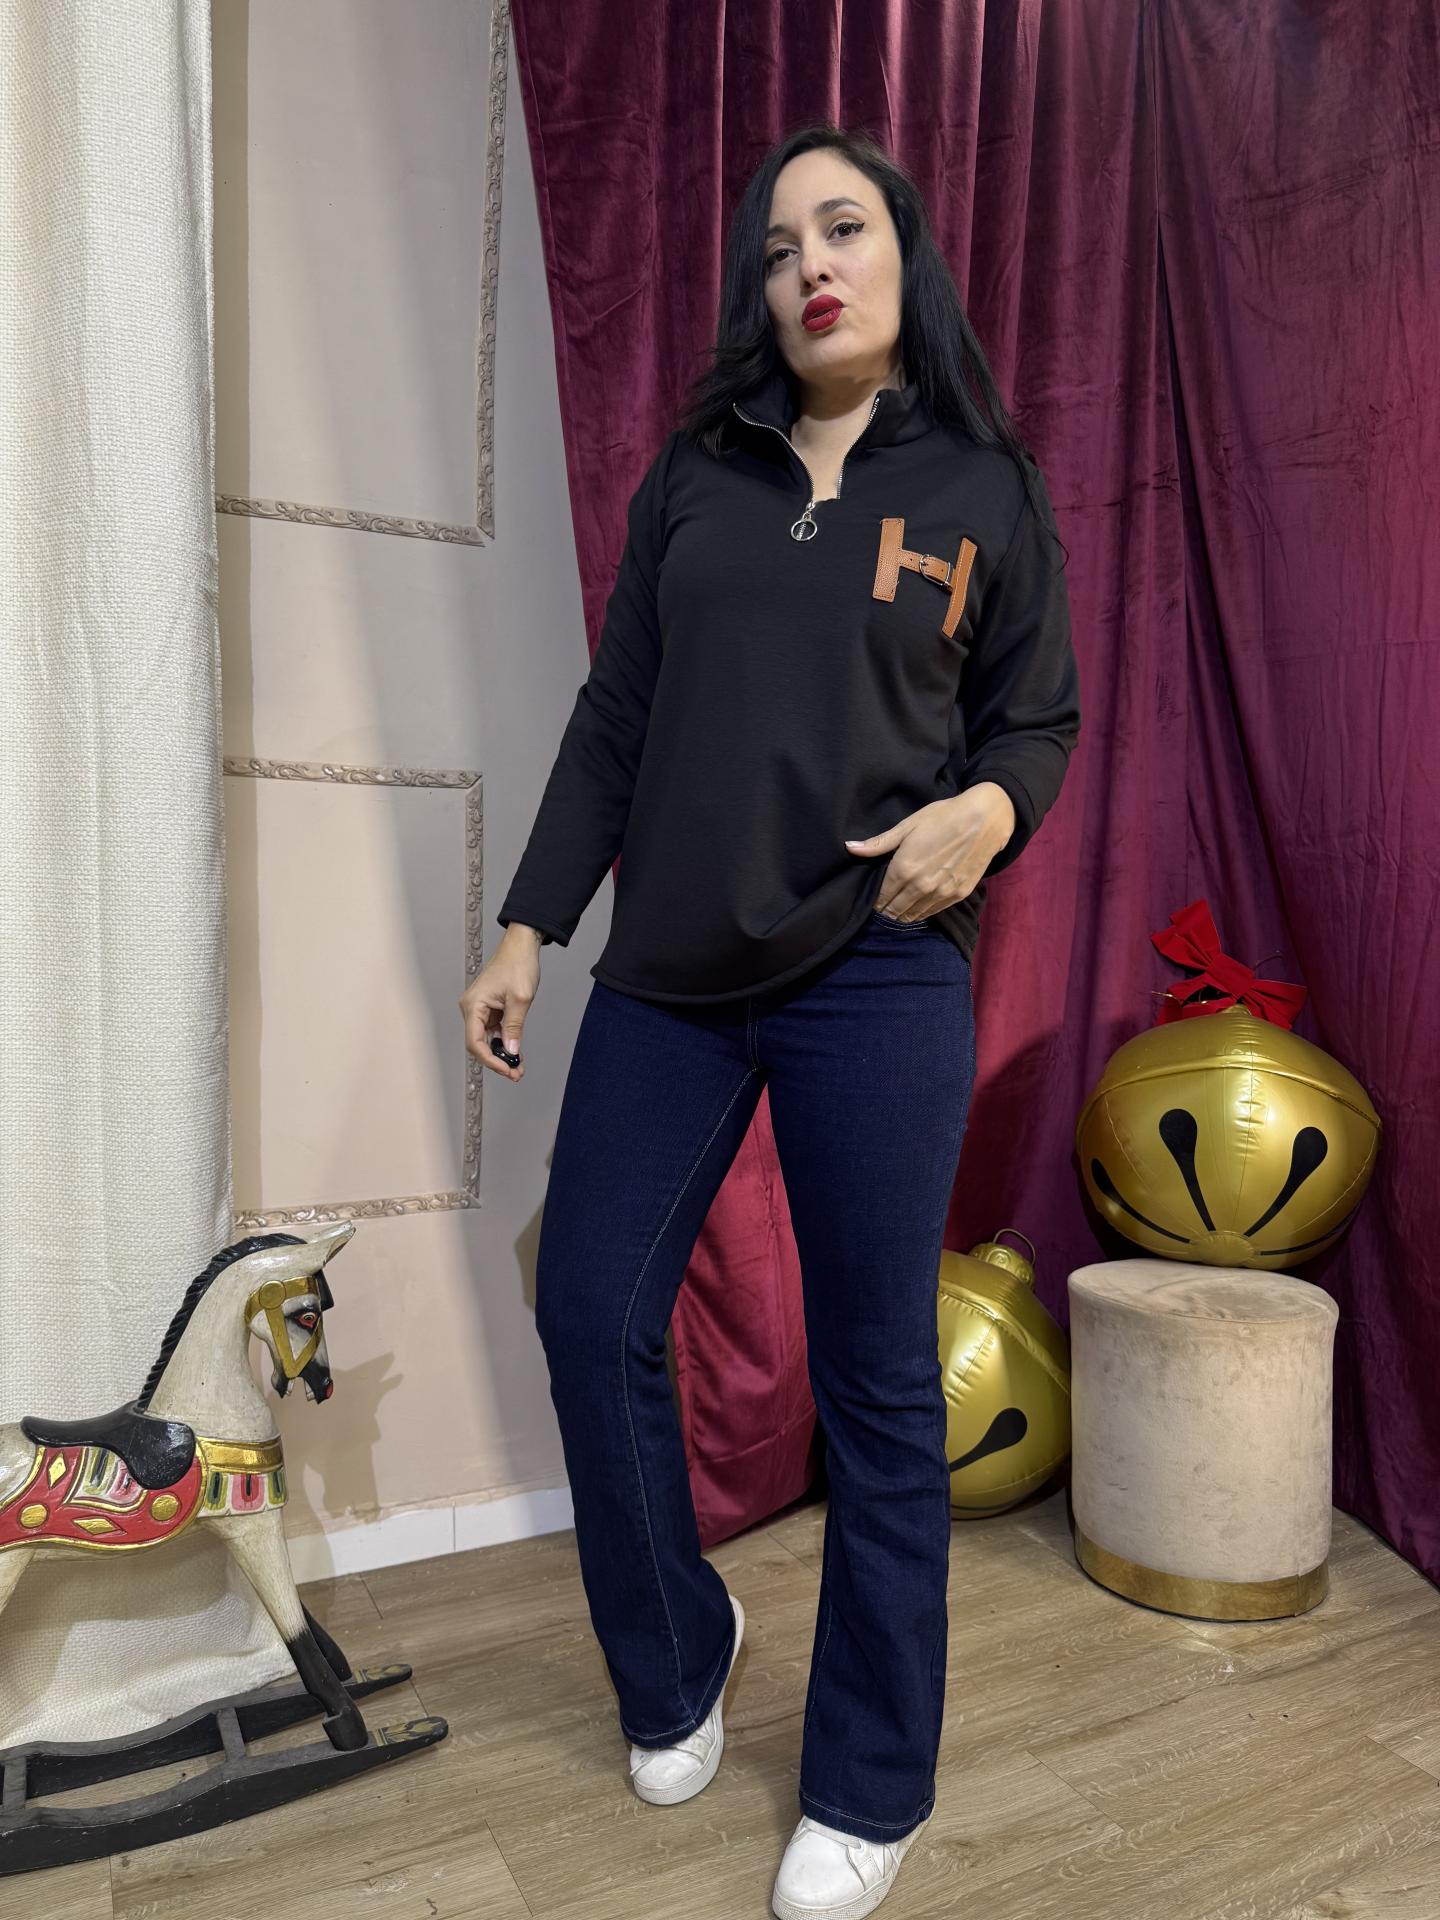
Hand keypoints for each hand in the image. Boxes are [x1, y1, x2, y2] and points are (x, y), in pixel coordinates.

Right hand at [460, 925, 543, 1081]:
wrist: (522, 946)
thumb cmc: (518, 964)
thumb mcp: (520, 999)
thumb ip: (514, 1027)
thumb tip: (512, 1051)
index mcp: (473, 1005)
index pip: (475, 1042)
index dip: (491, 1060)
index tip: (507, 1069)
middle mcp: (472, 1008)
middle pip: (479, 1044)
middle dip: (497, 1061)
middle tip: (515, 1073)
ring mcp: (480, 1009)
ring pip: (487, 1040)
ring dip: (502, 1054)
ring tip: (518, 1067)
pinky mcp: (490, 1009)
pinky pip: (493, 1031)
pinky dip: (504, 1042)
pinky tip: (516, 1053)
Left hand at [844, 783, 1016, 919]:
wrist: (985, 819)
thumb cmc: (943, 817)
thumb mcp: (908, 826)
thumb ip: (879, 843)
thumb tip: (849, 847)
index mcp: (903, 869)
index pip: (881, 897)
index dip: (876, 900)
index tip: (874, 898)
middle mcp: (920, 886)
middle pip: (895, 910)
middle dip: (887, 909)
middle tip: (886, 904)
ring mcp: (940, 893)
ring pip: (914, 915)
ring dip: (904, 914)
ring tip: (900, 908)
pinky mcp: (958, 895)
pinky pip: (933, 912)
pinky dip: (923, 912)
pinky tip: (919, 906)